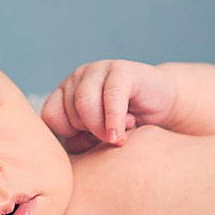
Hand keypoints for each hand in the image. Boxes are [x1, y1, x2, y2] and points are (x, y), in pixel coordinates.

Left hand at [40, 60, 178, 150]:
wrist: (163, 104)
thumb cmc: (127, 126)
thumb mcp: (98, 137)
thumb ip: (81, 142)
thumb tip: (76, 144)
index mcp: (66, 93)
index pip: (51, 117)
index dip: (69, 136)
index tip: (89, 142)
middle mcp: (78, 78)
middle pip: (69, 113)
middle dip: (89, 134)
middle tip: (110, 139)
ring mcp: (98, 70)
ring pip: (85, 104)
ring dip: (101, 129)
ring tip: (119, 137)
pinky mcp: (121, 70)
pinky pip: (111, 96)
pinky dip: (114, 120)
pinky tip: (120, 135)